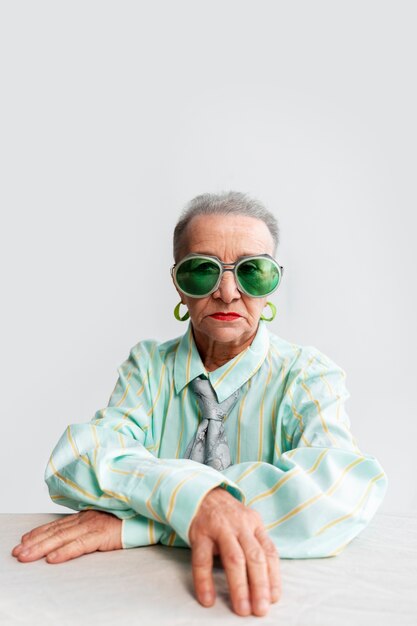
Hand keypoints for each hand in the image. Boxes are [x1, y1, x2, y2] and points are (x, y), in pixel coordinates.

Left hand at [11, 510, 121, 562]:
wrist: (149, 516)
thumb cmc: (130, 520)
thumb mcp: (105, 521)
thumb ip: (90, 526)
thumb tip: (74, 536)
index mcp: (87, 515)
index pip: (58, 524)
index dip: (39, 532)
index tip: (24, 539)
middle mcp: (87, 518)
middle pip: (55, 531)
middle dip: (34, 542)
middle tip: (17, 552)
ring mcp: (94, 525)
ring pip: (62, 538)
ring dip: (42, 548)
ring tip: (27, 556)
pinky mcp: (103, 534)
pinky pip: (80, 545)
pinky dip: (65, 552)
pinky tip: (53, 559)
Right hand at [189, 487, 280, 616]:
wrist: (202, 494)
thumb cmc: (228, 518)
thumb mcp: (246, 526)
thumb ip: (255, 548)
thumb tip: (265, 587)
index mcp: (255, 524)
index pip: (269, 552)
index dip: (273, 577)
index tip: (273, 599)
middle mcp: (241, 524)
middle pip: (255, 556)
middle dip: (260, 585)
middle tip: (260, 609)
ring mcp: (220, 527)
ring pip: (233, 558)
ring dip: (239, 586)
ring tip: (242, 608)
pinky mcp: (200, 532)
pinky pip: (202, 559)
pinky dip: (205, 581)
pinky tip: (208, 598)